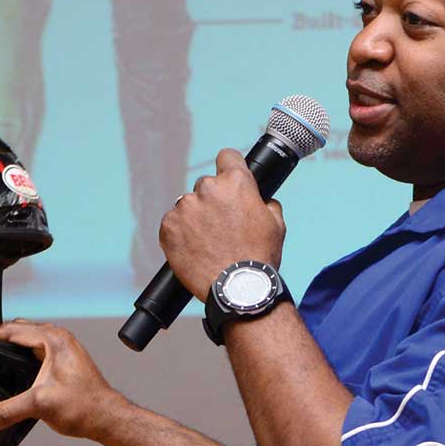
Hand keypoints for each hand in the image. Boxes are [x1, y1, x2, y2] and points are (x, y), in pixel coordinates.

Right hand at [0, 321, 124, 438]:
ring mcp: (64, 350)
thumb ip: (5, 412)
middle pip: (21, 331)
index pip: (13, 328)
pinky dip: (25, 359)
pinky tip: (18, 375)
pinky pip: (38, 352)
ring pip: (30, 342)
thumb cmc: (86, 406)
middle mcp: (60, 340)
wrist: (106, 418)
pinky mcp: (65, 362)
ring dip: (14, 350)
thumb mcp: (38, 405)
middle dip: (1, 342)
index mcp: (54, 339)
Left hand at [159, 148, 285, 299]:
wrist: (237, 289)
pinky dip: (181, 234)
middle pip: (207, 185)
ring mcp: (185, 207)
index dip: (229, 167)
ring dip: (196, 218)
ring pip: (189, 205)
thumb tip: (261, 199)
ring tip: (208, 243)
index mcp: (236, 182)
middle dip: (213, 201)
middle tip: (222, 226)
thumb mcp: (276, 224)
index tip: (228, 178)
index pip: (227, 156)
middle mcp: (207, 188)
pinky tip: (194, 249)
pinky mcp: (168, 227)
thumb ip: (266, 202)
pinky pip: (173, 223)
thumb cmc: (259, 257)